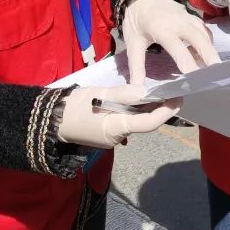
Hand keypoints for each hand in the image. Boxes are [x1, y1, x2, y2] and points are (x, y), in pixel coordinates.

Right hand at [56, 85, 179, 146]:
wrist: (50, 120)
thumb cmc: (74, 106)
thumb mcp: (100, 94)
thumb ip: (124, 93)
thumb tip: (146, 92)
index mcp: (116, 128)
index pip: (149, 123)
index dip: (166, 111)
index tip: (178, 98)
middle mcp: (118, 137)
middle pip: (144, 122)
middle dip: (158, 108)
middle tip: (171, 91)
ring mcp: (112, 138)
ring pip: (136, 121)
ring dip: (146, 108)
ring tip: (158, 91)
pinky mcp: (107, 134)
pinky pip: (126, 121)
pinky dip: (134, 110)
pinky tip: (138, 98)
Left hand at [121, 0, 220, 84]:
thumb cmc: (136, 22)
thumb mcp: (132, 44)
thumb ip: (136, 67)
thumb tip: (137, 91)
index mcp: (162, 29)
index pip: (178, 48)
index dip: (187, 62)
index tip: (194, 79)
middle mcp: (179, 23)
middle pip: (200, 39)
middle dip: (209, 56)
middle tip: (218, 75)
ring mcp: (189, 19)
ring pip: (205, 36)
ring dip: (211, 52)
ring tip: (216, 72)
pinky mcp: (193, 18)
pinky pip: (205, 32)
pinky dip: (208, 45)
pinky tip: (206, 59)